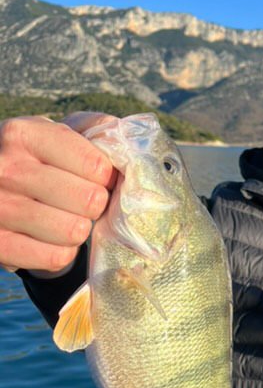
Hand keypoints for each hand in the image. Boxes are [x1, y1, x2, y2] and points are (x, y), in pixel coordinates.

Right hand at [0, 113, 115, 272]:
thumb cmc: (37, 160)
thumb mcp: (57, 133)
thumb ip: (95, 129)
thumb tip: (126, 140)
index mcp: (24, 135)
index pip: (96, 165)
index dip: (107, 177)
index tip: (97, 179)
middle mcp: (6, 169)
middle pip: (89, 200)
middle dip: (95, 204)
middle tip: (83, 202)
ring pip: (74, 232)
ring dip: (79, 229)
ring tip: (65, 218)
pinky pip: (56, 258)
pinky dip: (61, 253)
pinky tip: (51, 239)